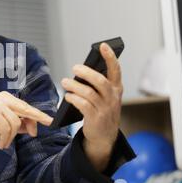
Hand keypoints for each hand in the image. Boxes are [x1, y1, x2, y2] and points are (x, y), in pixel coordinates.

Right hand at [0, 91, 51, 149]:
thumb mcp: (2, 125)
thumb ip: (17, 123)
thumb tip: (32, 127)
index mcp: (6, 97)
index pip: (26, 106)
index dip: (38, 115)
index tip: (50, 121)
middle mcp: (3, 98)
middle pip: (25, 111)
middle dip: (33, 123)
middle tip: (34, 134)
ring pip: (16, 124)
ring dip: (11, 137)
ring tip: (3, 142)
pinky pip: (7, 129)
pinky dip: (5, 139)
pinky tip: (0, 143)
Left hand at [60, 43, 122, 169]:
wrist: (105, 136)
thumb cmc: (101, 111)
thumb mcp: (104, 97)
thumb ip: (97, 84)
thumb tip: (81, 71)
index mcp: (116, 88)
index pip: (115, 70)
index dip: (110, 57)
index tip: (102, 45)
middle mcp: (113, 97)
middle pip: (100, 81)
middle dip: (86, 72)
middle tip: (75, 68)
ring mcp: (105, 108)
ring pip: (89, 93)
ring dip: (75, 86)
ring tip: (65, 82)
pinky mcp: (96, 118)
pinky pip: (84, 105)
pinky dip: (74, 99)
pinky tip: (68, 96)